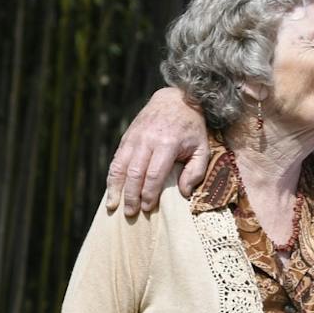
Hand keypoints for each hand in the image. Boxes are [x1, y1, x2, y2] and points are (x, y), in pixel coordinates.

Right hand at [104, 87, 209, 216]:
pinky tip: (111, 191)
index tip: (148, 208)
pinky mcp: (127, 137)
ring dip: (115, 188)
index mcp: (167, 143)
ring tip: (114, 206)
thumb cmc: (191, 127)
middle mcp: (147, 140)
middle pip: (134, 173)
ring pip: (120, 166)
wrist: (176, 98)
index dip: (149, 193)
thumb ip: (196, 171)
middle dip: (131, 195)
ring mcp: (134, 137)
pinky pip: (116, 160)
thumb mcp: (202, 147)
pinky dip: (112, 177)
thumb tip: (184, 192)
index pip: (153, 174)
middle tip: (130, 213)